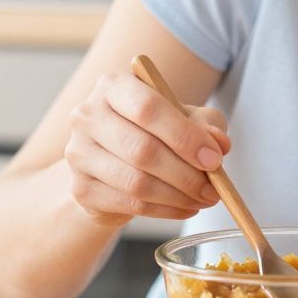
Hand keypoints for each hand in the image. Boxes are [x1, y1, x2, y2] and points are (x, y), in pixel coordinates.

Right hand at [63, 70, 231, 227]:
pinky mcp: (81, 188)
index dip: (185, 136)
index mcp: (113, 86)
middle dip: (186, 174)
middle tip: (213, 188)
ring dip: (179, 196)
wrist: (111, 163)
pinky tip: (184, 208)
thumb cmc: (152, 132)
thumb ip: (205, 125)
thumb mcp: (184, 118)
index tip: (214, 159)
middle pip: (142, 150)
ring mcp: (79, 153)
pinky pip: (130, 204)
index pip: (149, 108)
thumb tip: (218, 144)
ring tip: (202, 199)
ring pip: (137, 182)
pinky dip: (166, 211)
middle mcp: (88, 115)